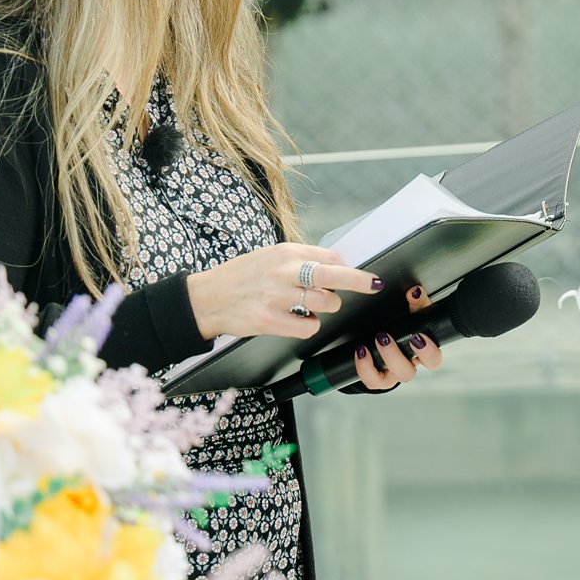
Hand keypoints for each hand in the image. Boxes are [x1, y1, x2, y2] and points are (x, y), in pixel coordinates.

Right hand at [187, 243, 383, 339]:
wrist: (205, 298)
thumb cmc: (242, 276)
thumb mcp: (271, 256)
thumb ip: (302, 259)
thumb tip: (338, 262)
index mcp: (285, 253)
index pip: (330, 257)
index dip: (348, 268)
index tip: (363, 275)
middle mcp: (282, 272)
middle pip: (333, 275)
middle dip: (359, 281)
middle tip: (374, 285)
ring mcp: (275, 297)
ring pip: (325, 303)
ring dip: (326, 307)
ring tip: (310, 305)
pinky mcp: (268, 321)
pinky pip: (308, 326)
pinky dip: (309, 325)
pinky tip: (298, 319)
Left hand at [352, 286, 445, 392]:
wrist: (387, 340)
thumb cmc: (406, 328)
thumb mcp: (414, 315)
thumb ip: (418, 304)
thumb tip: (414, 292)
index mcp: (423, 354)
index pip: (433, 361)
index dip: (429, 352)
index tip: (418, 336)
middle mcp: (408, 366)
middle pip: (408, 373)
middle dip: (395, 355)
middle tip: (385, 337)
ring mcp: (393, 374)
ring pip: (390, 379)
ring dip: (381, 359)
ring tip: (375, 339)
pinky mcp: (378, 379)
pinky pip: (372, 381)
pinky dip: (365, 367)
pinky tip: (361, 350)